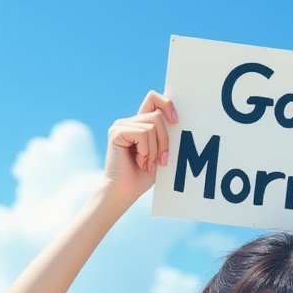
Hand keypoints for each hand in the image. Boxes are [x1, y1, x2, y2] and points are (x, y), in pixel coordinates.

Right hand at [101, 90, 177, 206]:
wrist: (125, 192)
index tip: (176, 120)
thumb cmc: (142, 177)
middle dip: (164, 141)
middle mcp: (129, 121)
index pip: (153, 99)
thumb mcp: (160, 154)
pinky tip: (139, 162)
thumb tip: (177, 119)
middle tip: (160, 161)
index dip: (166, 103)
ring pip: (152, 126)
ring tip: (146, 164)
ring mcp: (121, 125)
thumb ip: (165, 136)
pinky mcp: (116, 132)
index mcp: (139, 124)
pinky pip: (143, 134)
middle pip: (157, 116)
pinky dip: (146, 151)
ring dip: (154, 150)